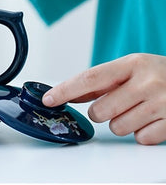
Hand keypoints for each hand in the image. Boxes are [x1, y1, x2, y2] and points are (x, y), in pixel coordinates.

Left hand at [42, 53, 165, 144]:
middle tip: (118, 103)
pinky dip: (142, 132)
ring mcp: (162, 104)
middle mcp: (147, 82)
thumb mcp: (132, 68)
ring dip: (122, 122)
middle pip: (100, 110)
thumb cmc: (158, 73)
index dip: (65, 90)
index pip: (90, 78)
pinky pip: (140, 139)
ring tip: (138, 108)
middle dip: (102, 112)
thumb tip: (68, 93)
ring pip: (117, 128)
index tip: (48, 99)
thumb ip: (101, 81)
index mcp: (132, 64)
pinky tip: (152, 118)